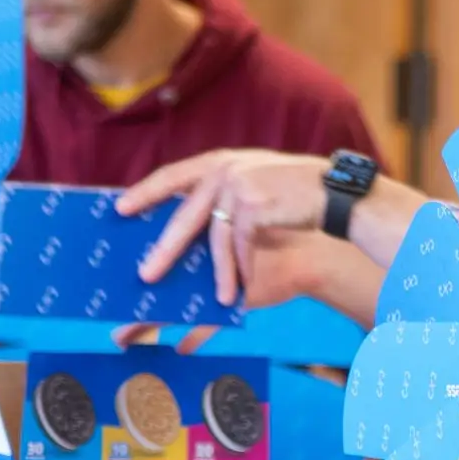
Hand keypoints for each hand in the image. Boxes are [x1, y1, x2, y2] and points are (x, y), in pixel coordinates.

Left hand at [116, 149, 328, 301]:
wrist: (338, 194)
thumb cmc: (296, 195)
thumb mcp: (256, 182)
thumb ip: (223, 193)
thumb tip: (185, 225)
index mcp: (221, 161)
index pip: (173, 175)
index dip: (146, 192)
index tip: (120, 208)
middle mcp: (225, 169)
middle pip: (185, 215)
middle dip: (166, 249)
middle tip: (146, 275)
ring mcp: (240, 185)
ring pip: (216, 238)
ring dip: (221, 272)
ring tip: (220, 298)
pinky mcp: (254, 205)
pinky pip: (241, 246)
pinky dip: (244, 268)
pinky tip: (247, 286)